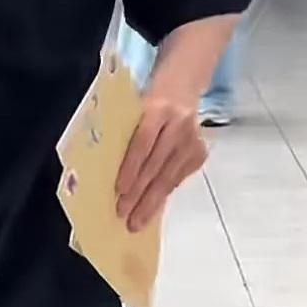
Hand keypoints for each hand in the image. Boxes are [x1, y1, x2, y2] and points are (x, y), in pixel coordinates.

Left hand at [115, 91, 206, 232]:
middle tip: (124, 216)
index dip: (131, 168)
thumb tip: (105, 171)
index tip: (119, 191)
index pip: (142, 142)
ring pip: (169, 177)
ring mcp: (193, 139)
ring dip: (152, 202)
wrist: (183, 85)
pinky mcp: (200, 152)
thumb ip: (126, 133)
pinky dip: (164, 194)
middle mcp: (179, 124)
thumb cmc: (148, 100)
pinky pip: (179, 178)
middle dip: (139, 194)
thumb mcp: (135, 107)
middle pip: (156, 164)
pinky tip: (153, 209)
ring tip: (137, 222)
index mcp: (158, 108)